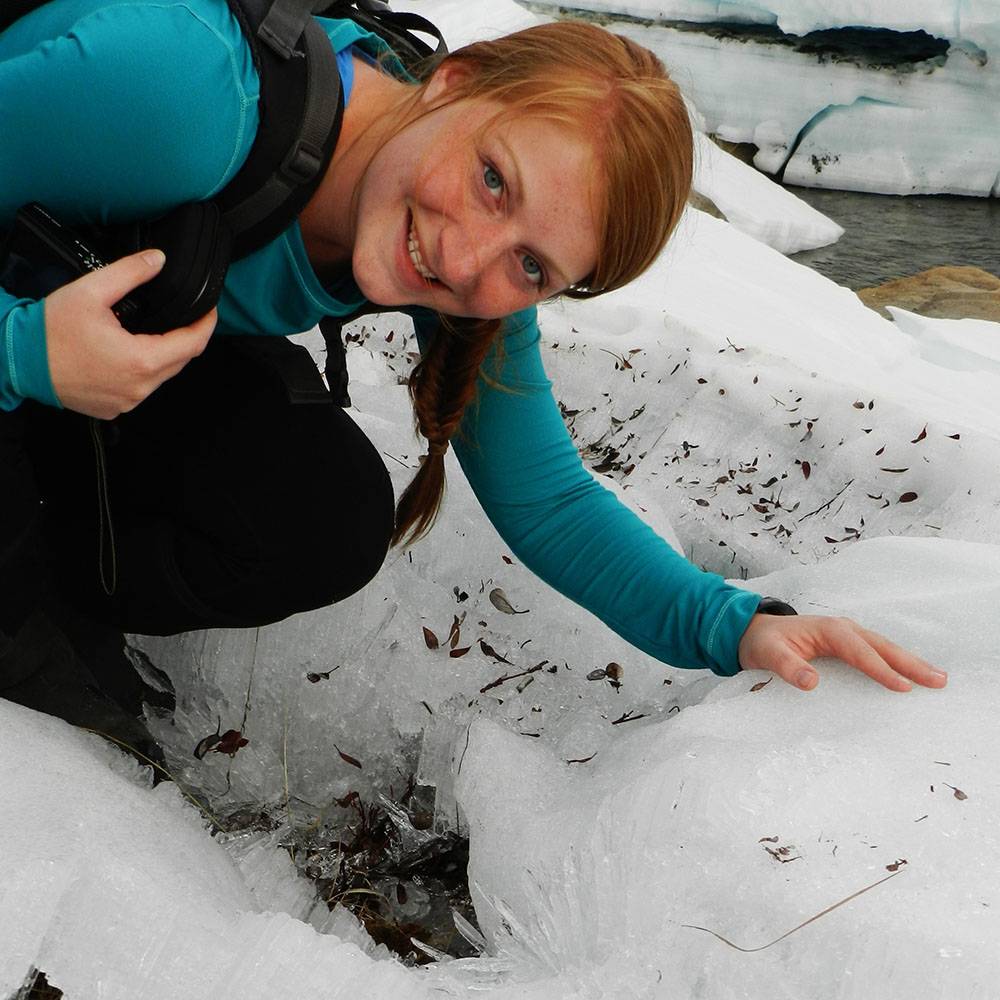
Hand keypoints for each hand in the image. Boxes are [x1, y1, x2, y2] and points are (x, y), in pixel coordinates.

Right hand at [45, 249, 215, 418]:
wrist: (17, 361)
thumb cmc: (48, 331)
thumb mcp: (91, 291)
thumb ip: (130, 272)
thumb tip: (158, 260)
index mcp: (141, 360)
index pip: (193, 344)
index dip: (206, 324)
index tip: (210, 310)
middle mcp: (138, 387)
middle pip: (181, 361)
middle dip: (187, 338)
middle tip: (185, 317)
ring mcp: (127, 401)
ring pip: (161, 376)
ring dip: (163, 355)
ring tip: (155, 332)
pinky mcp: (114, 408)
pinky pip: (140, 388)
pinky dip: (142, 370)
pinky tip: (129, 353)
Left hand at [737, 612, 947, 692]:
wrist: (753, 631)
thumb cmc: (763, 642)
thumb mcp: (768, 653)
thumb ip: (788, 666)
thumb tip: (811, 683)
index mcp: (828, 630)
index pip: (859, 652)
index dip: (881, 669)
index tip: (902, 687)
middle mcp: (843, 629)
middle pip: (882, 646)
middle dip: (910, 663)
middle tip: (938, 681)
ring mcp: (847, 635)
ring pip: (884, 648)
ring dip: (910, 662)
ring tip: (937, 679)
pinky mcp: (847, 645)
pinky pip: (877, 653)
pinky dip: (896, 663)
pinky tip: (912, 676)